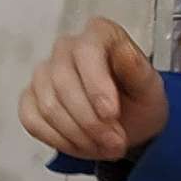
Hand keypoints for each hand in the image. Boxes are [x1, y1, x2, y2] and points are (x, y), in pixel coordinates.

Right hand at [18, 16, 168, 163]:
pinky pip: (33, 121)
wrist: (127, 125)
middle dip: (90, 122)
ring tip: (103, 146)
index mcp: (98, 34)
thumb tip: (124, 51)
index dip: (96, 86)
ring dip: (78, 135)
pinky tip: (81, 144)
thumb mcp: (150, 89)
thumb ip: (138, 70)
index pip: (87, 52)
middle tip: (115, 143)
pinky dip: (59, 140)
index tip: (111, 115)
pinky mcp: (30, 98)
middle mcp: (66, 47)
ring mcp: (44, 73)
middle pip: (63, 84)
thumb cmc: (138, 101)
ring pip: (49, 107)